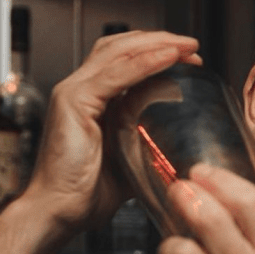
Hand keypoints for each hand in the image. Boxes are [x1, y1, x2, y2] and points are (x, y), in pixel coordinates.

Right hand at [23, 31, 201, 233]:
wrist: (61, 211)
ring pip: (119, 52)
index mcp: (92, 100)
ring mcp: (74, 92)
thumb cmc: (88, 193)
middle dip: (159, 42)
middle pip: (122, 47)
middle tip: (192, 47)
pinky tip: (168, 58)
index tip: (188, 58)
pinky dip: (145, 63)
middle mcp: (80, 90)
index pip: (125, 61)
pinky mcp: (74, 101)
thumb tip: (173, 128)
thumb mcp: (129, 157)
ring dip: (157, 45)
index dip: (156, 53)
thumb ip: (145, 135)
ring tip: (186, 46)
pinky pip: (116, 74)